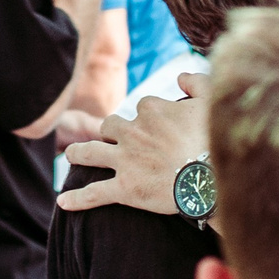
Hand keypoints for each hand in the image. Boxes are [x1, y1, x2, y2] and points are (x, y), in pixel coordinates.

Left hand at [59, 73, 210, 215]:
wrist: (213, 179)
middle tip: (111, 141)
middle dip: (108, 132)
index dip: (148, 118)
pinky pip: (94, 193)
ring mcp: (125, 160)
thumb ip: (197, 83)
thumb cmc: (216, 140)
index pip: (142, 108)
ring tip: (71, 155)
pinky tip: (62, 202)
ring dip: (78, 153)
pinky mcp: (125, 188)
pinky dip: (77, 198)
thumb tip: (180, 76)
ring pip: (90, 152)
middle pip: (109, 126)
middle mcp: (132, 132)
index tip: (157, 128)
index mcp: (151, 110)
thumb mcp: (212, 101)